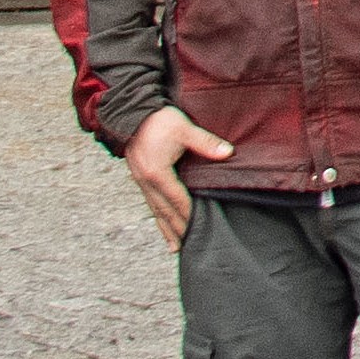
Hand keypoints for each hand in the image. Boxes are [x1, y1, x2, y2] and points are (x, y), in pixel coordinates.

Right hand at [120, 106, 235, 248]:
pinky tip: (162, 225)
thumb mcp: (184, 129)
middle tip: (190, 246)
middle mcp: (146, 181)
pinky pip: (149, 202)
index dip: (189, 214)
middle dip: (177, 229)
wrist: (132, 112)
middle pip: (164, 211)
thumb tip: (227, 153)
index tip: (200, 228)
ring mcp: (140, 181)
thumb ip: (205, 142)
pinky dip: (157, 216)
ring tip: (175, 247)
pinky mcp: (139, 177)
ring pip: (155, 210)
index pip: (177, 199)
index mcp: (158, 172)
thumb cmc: (159, 120)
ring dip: (166, 228)